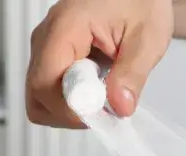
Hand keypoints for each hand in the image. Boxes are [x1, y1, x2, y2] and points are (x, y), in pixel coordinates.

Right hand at [26, 0, 173, 127]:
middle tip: (106, 107)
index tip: (102, 114)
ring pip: (40, 97)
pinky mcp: (53, 56)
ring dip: (72, 109)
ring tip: (104, 95)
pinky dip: (73, 100)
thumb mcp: (148, 40)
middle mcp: (47, 37)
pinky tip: (98, 89)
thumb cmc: (140, 4)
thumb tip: (119, 106)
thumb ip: (132, 74)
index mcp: (66, 27)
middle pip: (37, 95)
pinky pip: (51, 90)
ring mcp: (46, 47)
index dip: (71, 109)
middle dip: (71, 113)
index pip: (46, 83)